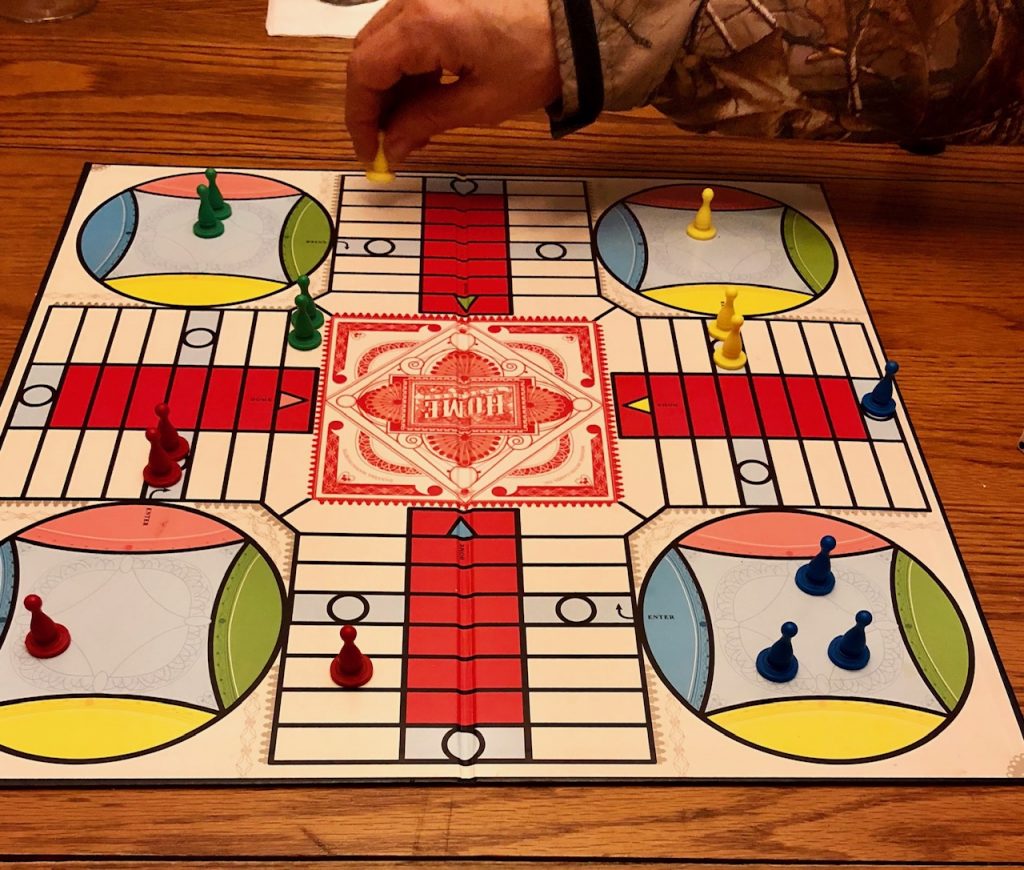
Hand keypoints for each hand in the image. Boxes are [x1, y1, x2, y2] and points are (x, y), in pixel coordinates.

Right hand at [345, 0, 561, 164]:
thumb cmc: (537, 59)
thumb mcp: (479, 104)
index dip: (360, 117)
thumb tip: (391, 147)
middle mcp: (415, 0)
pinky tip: (426, 100)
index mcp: (423, 24)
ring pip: (385, 46)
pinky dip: (410, 70)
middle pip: (369, 55)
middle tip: (390, 144)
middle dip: (374, 105)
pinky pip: (408, 35)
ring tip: (414, 129)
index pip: (365, 71)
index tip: (370, 151)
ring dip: (393, 90)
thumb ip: (425, 123)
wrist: (576, 27)